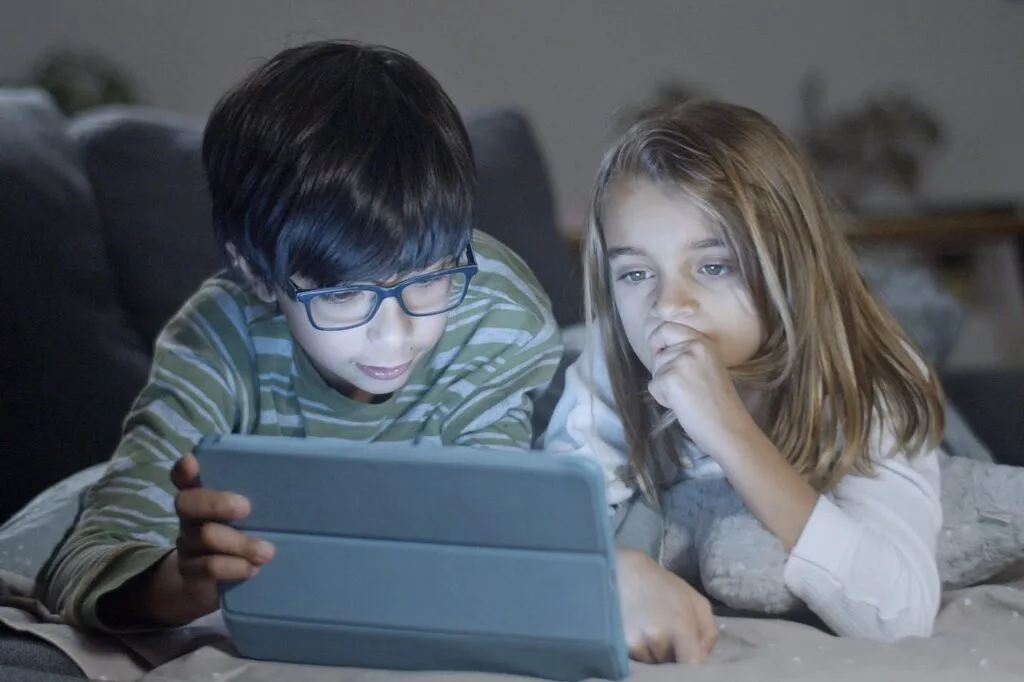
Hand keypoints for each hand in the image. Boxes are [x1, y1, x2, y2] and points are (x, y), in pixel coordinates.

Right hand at [164, 453, 274, 619]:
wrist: (212, 582)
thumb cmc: (241, 533)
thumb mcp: (247, 516)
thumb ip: (259, 498)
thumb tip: (301, 482)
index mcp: (202, 495)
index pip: (184, 477)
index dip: (185, 469)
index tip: (193, 463)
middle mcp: (189, 516)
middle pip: (187, 502)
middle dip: (217, 502)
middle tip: (247, 508)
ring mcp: (187, 543)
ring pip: (206, 536)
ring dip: (240, 543)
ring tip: (267, 552)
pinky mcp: (191, 570)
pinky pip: (209, 566)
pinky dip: (234, 567)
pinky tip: (251, 569)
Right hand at [616, 548, 717, 663]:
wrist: (624, 573)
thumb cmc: (665, 586)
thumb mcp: (697, 602)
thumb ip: (708, 633)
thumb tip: (702, 659)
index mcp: (680, 624)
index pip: (692, 663)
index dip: (692, 660)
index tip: (688, 653)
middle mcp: (656, 636)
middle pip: (672, 663)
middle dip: (673, 653)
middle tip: (666, 631)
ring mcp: (636, 642)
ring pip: (654, 662)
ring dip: (655, 652)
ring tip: (650, 628)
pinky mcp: (620, 644)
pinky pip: (638, 658)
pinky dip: (640, 650)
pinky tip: (637, 630)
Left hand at [647, 323, 752, 455]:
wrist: (729, 428)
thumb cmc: (720, 404)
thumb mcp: (708, 367)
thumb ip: (688, 354)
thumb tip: (659, 350)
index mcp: (705, 342)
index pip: (669, 326)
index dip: (659, 338)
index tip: (659, 351)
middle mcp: (693, 346)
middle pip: (658, 345)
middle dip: (659, 362)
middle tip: (675, 381)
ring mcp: (682, 361)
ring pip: (656, 368)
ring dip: (664, 385)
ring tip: (687, 397)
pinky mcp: (671, 379)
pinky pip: (653, 385)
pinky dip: (662, 398)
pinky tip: (682, 405)